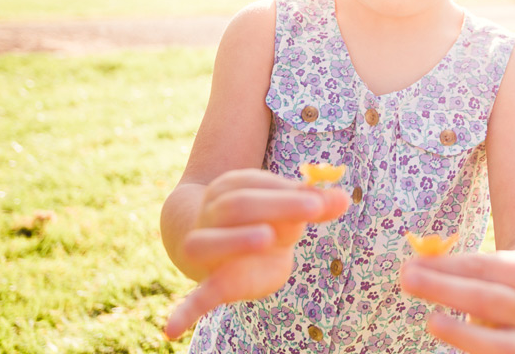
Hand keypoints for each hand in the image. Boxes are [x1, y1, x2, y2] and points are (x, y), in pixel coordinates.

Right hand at [164, 169, 348, 338]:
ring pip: (210, 242)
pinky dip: (184, 313)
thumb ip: (316, 203)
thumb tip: (343, 198)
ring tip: (267, 238)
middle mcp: (213, 213)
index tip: (319, 199)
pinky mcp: (211, 281)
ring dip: (238, 240)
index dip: (288, 192)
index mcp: (232, 187)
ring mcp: (208, 247)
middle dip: (278, 207)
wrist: (222, 240)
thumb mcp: (290, 206)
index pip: (257, 184)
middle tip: (314, 209)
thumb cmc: (265, 216)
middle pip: (239, 206)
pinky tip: (171, 330)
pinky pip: (195, 297)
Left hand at [400, 250, 514, 353]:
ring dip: (458, 332)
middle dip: (443, 289)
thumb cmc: (502, 278)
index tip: (411, 264)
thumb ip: (456, 267)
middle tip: (407, 280)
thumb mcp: (491, 265)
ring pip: (494, 341)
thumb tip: (414, 267)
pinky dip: (468, 349)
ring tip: (430, 322)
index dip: (444, 266)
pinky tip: (444, 336)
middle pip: (485, 298)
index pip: (479, 267)